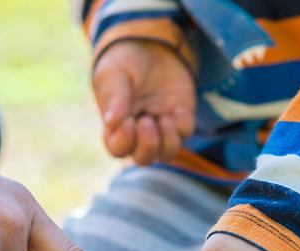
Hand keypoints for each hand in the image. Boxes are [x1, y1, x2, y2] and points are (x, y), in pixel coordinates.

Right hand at [93, 40, 195, 164]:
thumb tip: (113, 123)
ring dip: (168, 139)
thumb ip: (114, 98)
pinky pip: (186, 134)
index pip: (118, 150)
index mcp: (116, 124)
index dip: (124, 142)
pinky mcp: (181, 117)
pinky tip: (177, 107)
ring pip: (168, 154)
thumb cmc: (124, 61)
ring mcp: (161, 126)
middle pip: (144, 158)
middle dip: (148, 145)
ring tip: (164, 116)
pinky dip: (183, 124)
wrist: (149, 43)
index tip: (128, 122)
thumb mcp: (113, 74)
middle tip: (147, 119)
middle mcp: (138, 131)